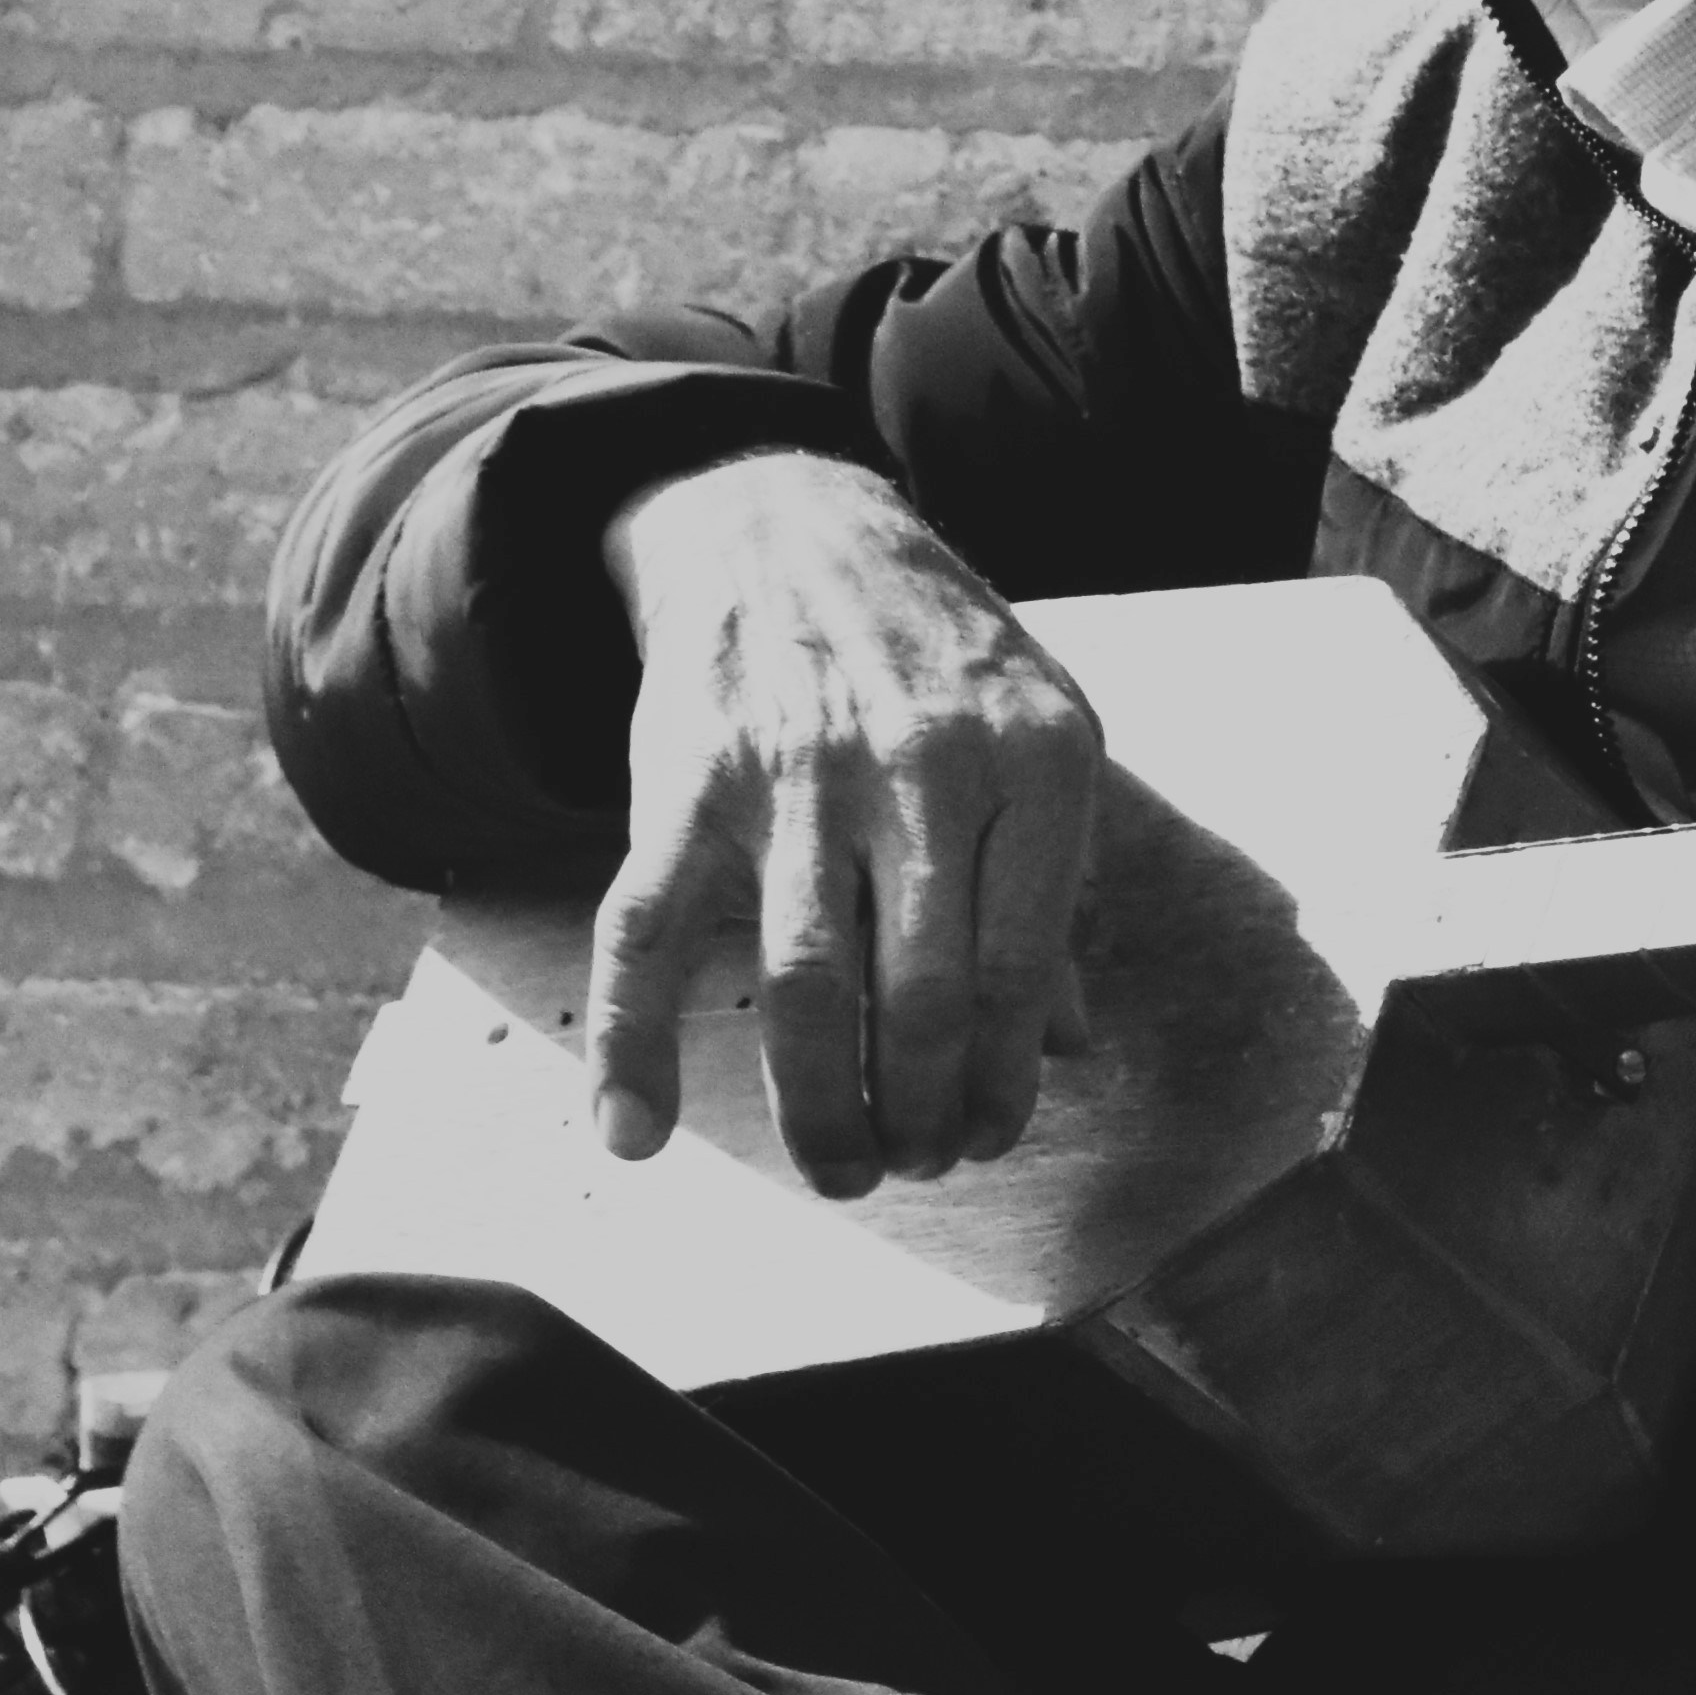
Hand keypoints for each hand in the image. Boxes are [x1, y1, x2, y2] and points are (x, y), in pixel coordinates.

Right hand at [590, 452, 1101, 1194]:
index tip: (989, 1135)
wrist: (789, 527)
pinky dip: (630, 1047)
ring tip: (843, 1167)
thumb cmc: (935, 655)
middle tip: (917, 1162)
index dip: (1004, 1080)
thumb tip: (1065, 1045)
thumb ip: (1052, 886)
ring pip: (806, 987)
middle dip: (924, 1114)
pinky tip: (634, 1132)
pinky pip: (646, 934)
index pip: (1023, 968)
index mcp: (1035, 758)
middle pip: (923, 997)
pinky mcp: (687, 783)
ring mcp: (798, 775)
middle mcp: (923, 766)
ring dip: (825, 1109)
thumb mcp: (1036, 735)